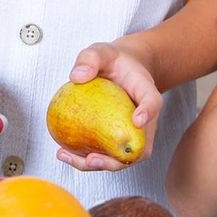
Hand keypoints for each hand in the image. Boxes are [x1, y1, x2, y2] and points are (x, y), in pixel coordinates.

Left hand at [56, 40, 161, 172]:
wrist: (120, 70)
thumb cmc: (112, 61)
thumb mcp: (101, 51)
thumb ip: (90, 58)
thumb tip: (77, 77)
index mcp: (146, 92)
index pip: (153, 102)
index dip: (148, 113)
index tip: (138, 119)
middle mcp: (144, 119)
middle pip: (140, 147)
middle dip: (118, 160)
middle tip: (92, 157)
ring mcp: (131, 134)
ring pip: (122, 159)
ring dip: (98, 165)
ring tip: (68, 157)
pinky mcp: (116, 141)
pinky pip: (106, 156)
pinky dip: (86, 160)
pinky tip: (63, 153)